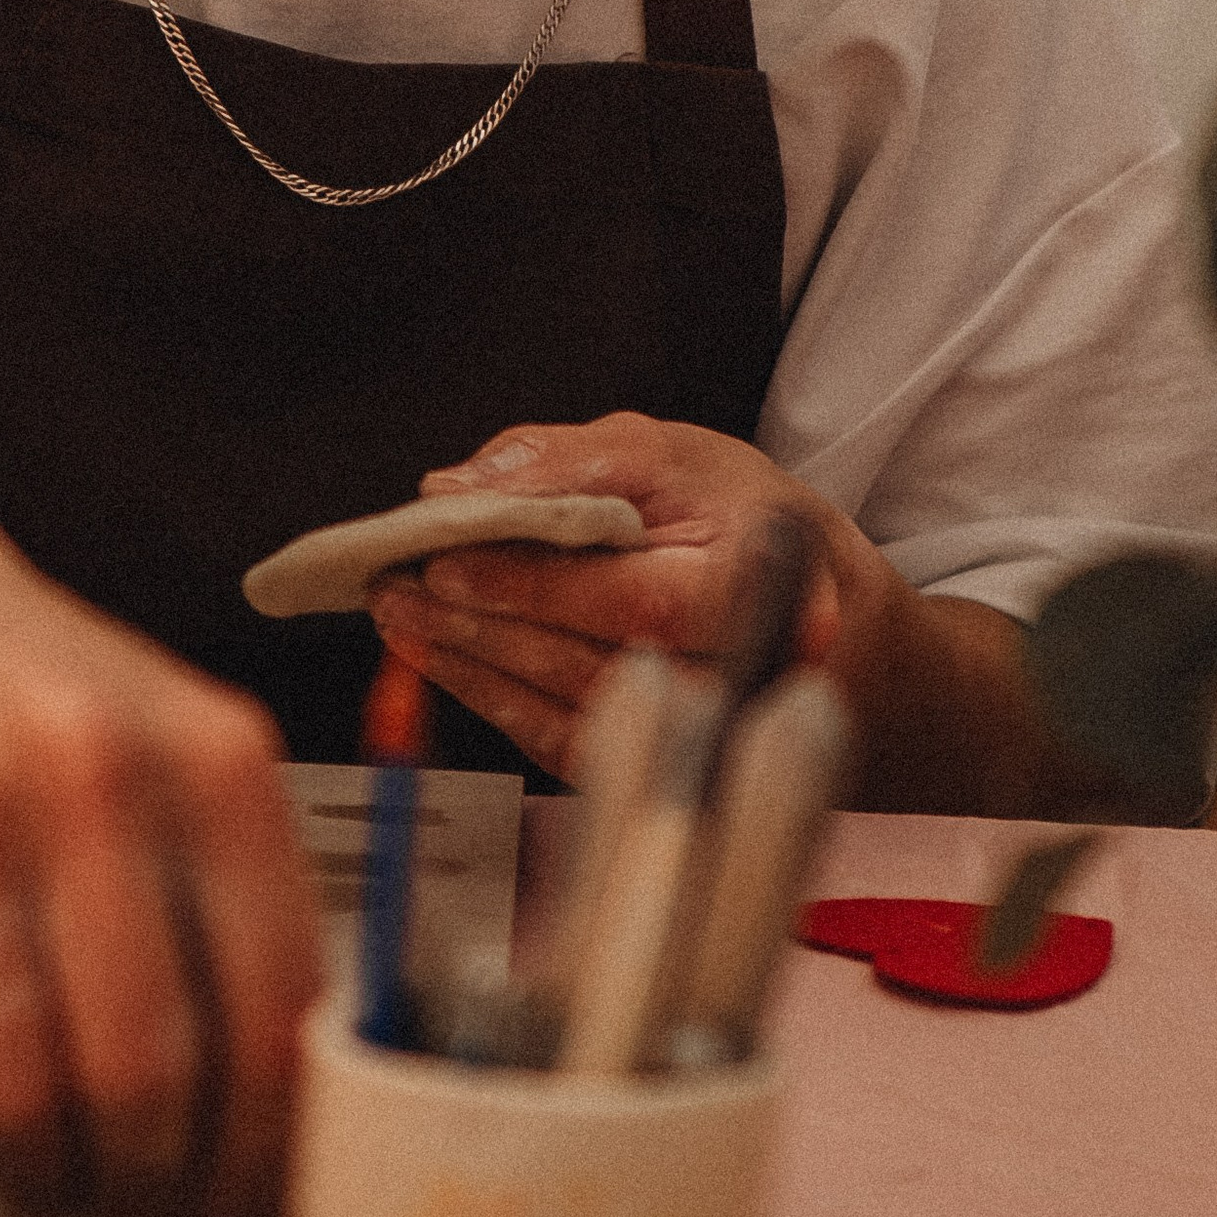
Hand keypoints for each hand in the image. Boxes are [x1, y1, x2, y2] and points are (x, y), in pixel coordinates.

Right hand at [0, 516, 320, 1216]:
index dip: (262, 1139)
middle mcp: (93, 775)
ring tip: (41, 1160)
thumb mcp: (168, 740)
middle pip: (146, 1072)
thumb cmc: (30, 693)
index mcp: (209, 753)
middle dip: (143, 1171)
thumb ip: (231, 889)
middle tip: (131, 1192)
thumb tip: (284, 1100)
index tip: (241, 1195)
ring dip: (37, 1161)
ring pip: (21, 1087)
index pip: (273, 1008)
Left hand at [366, 410, 887, 779]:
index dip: (531, 585)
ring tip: (401, 619)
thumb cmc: (745, 520)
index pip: (630, 599)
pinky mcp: (660, 762)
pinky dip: (496, 700)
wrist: (819, 609)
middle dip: (480, 625)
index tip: (448, 560)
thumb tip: (463, 487)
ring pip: (570, 710)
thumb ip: (569, 461)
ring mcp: (699, 735)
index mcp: (750, 587)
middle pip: (591, 662)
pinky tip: (445, 662)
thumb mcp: (673, 454)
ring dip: (471, 666)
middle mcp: (734, 676)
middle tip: (396, 589)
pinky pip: (566, 743)